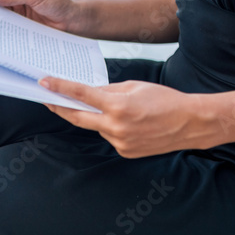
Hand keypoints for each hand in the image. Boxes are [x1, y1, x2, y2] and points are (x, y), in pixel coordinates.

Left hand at [39, 77, 221, 157]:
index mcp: (118, 105)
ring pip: (97, 126)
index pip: (81, 95)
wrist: (190, 124)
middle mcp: (116, 126)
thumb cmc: (165, 100)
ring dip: (97, 117)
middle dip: (60, 107)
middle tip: (47, 98)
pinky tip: (131, 122)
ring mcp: (120, 142)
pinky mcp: (125, 151)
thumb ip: (109, 90)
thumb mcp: (135, 86)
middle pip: (78, 118)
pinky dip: (112, 127)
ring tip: (117, 109)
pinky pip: (109, 136)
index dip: (60, 88)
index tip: (43, 82)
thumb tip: (89, 92)